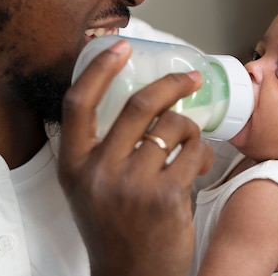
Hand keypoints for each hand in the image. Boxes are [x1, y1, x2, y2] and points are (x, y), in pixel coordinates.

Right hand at [58, 40, 213, 275]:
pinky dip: (203, 152)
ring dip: (191, 128)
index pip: (78, 103)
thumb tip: (142, 105)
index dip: (99, 68)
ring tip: (193, 143)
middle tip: (189, 78)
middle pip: (138, 105)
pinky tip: (200, 165)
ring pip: (174, 127)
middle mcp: (98, 172)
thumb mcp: (91, 189)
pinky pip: (195, 152)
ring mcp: (132, 184)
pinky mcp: (166, 196)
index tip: (120, 47)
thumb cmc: (115, 230)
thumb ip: (103, 150)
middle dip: (171, 84)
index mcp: (74, 166)